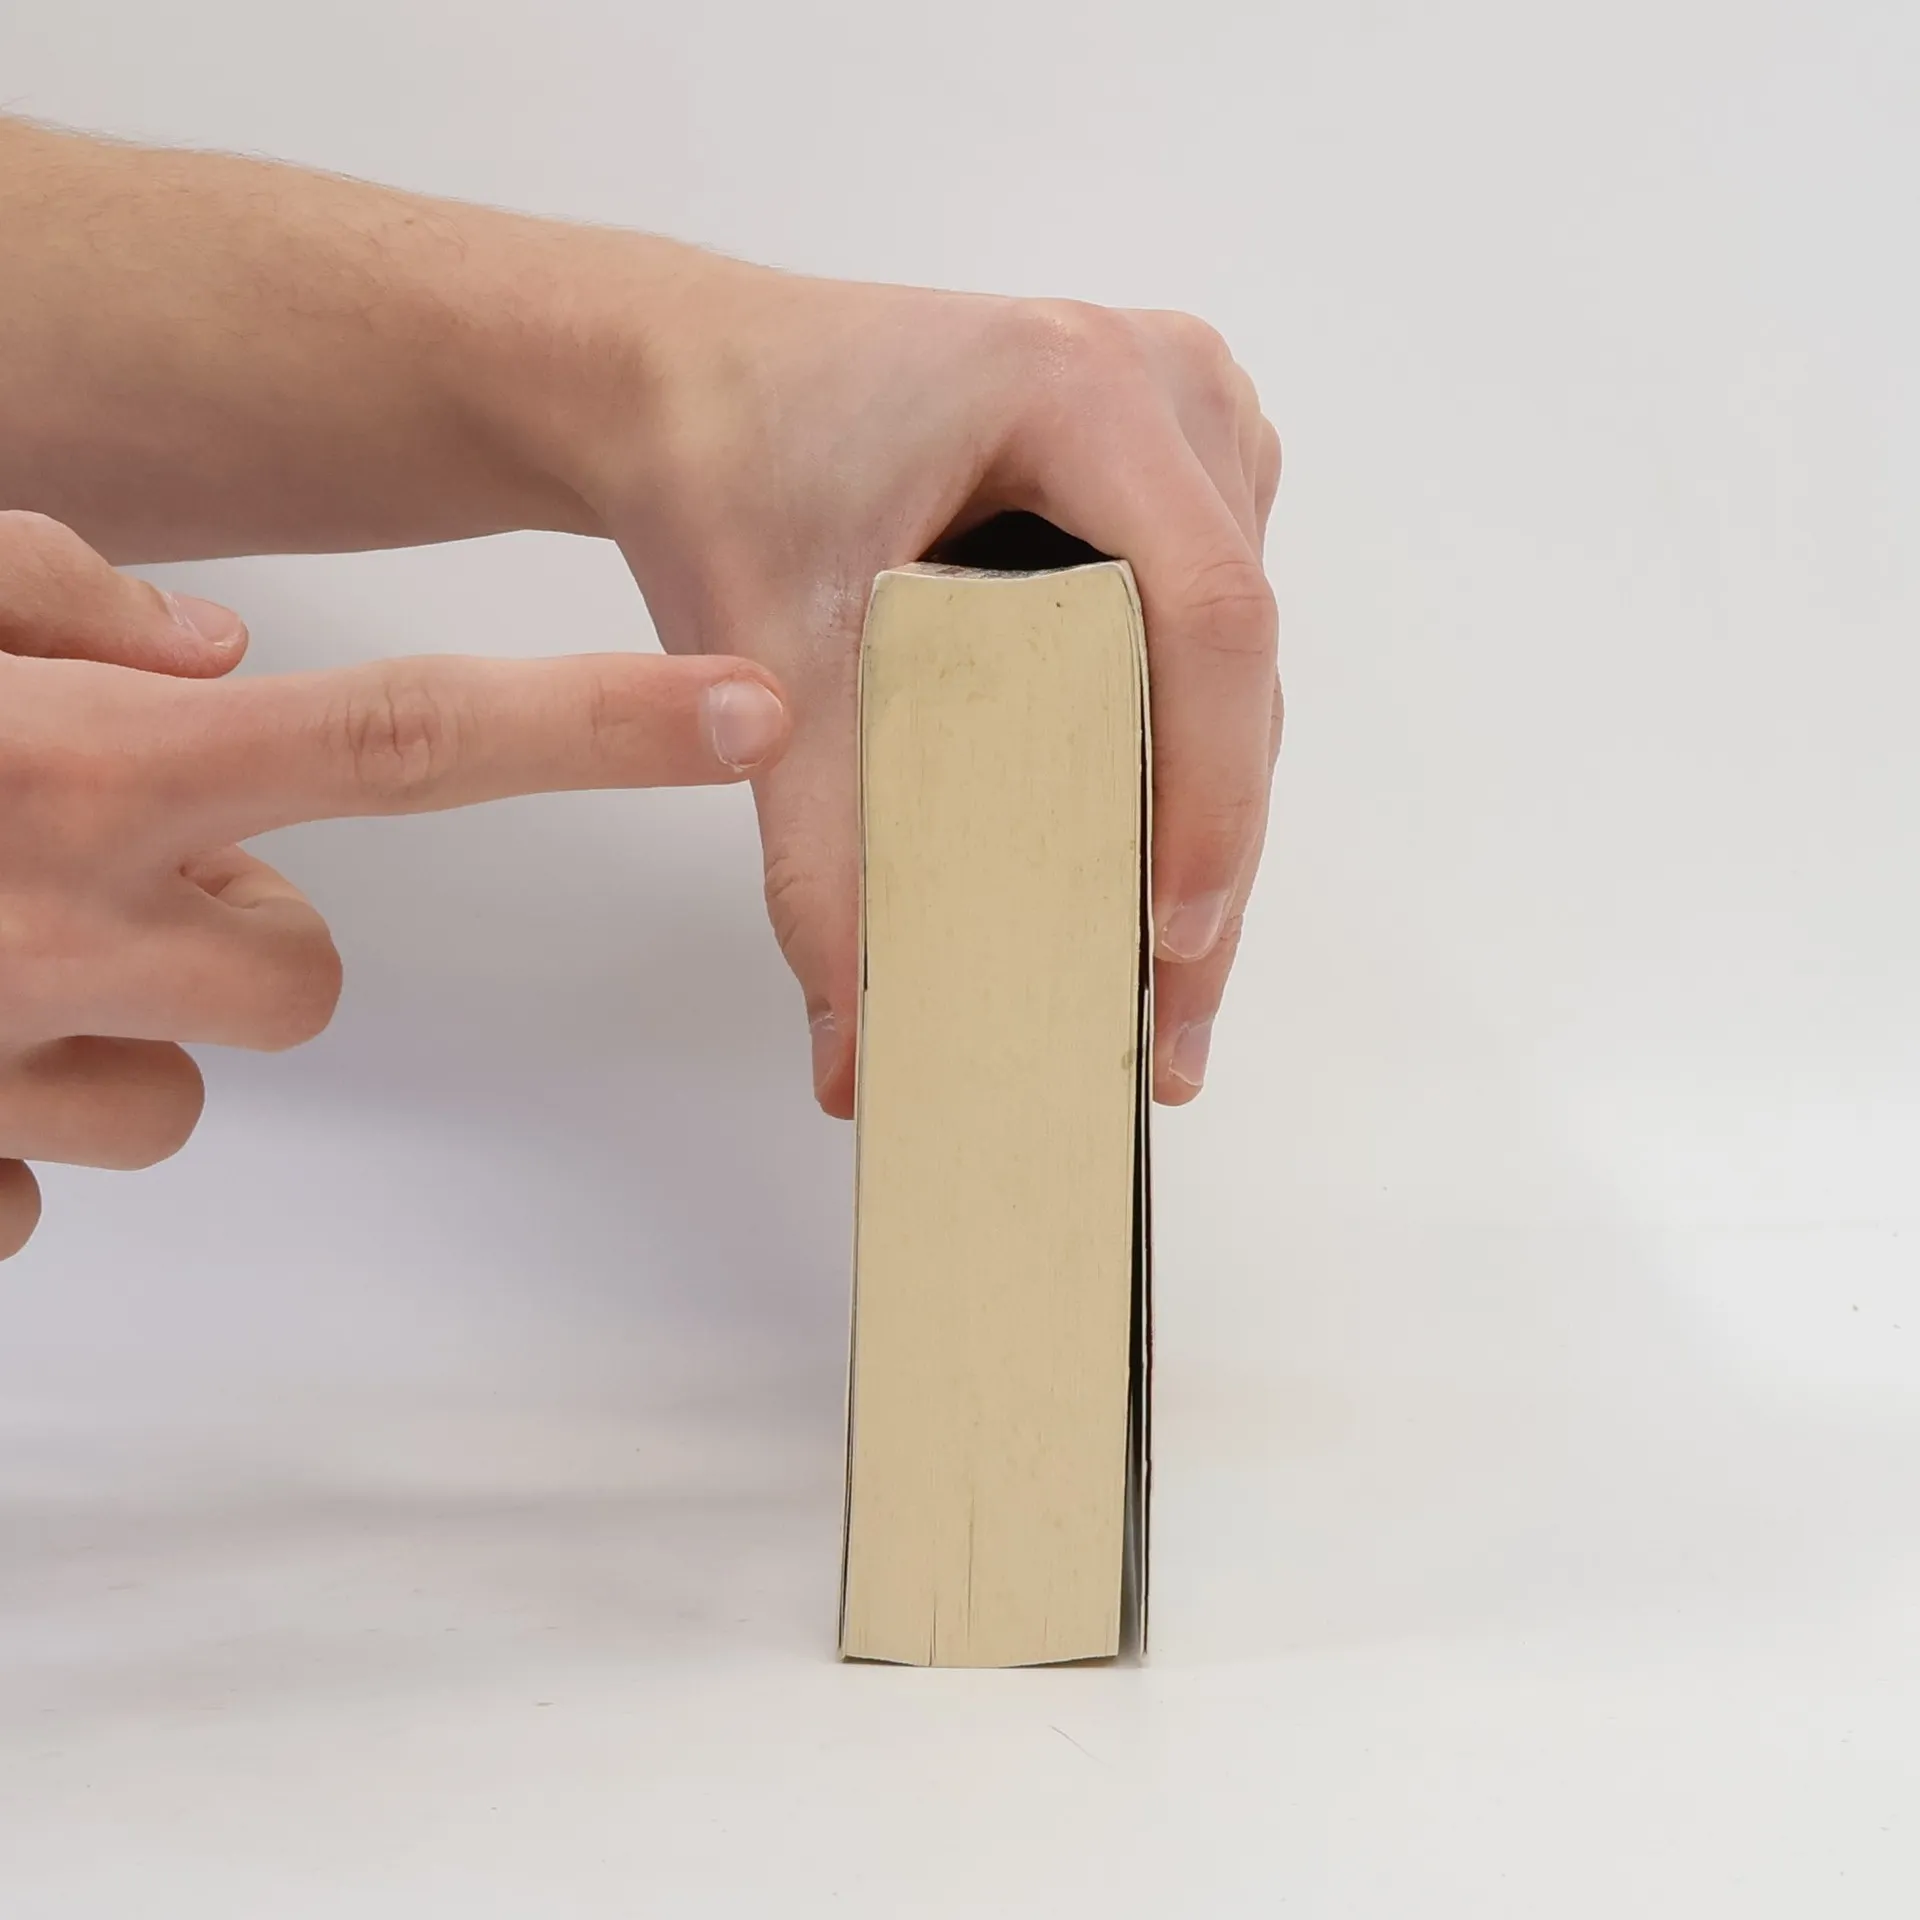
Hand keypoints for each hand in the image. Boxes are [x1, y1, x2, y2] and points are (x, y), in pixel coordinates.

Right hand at [0, 511, 788, 1259]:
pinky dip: (7, 1115)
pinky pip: (39, 1183)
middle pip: (301, 977)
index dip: (596, 729)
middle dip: (242, 930)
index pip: (401, 737)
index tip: (750, 713)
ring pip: (177, 1097)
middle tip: (100, 871)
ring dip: (121, 1030)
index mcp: (82, 762)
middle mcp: (63, 924)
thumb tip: (216, 654)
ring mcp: (2, 1067)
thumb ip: (58, 594)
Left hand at [580, 264, 1280, 1114]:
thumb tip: (859, 1053)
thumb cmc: (726, 469)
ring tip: (1162, 972)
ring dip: (1205, 810)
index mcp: (1079, 386)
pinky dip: (1176, 743)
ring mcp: (1181, 420)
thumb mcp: (771, 660)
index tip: (1171, 934)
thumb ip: (820, 858)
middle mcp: (1163, 385)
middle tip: (1172, 1020)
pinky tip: (1141, 854)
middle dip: (1210, 847)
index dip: (1212, 790)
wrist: (692, 377)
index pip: (1206, 612)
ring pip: (1232, 657)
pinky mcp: (1167, 469)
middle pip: (1236, 654)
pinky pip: (1204, 629)